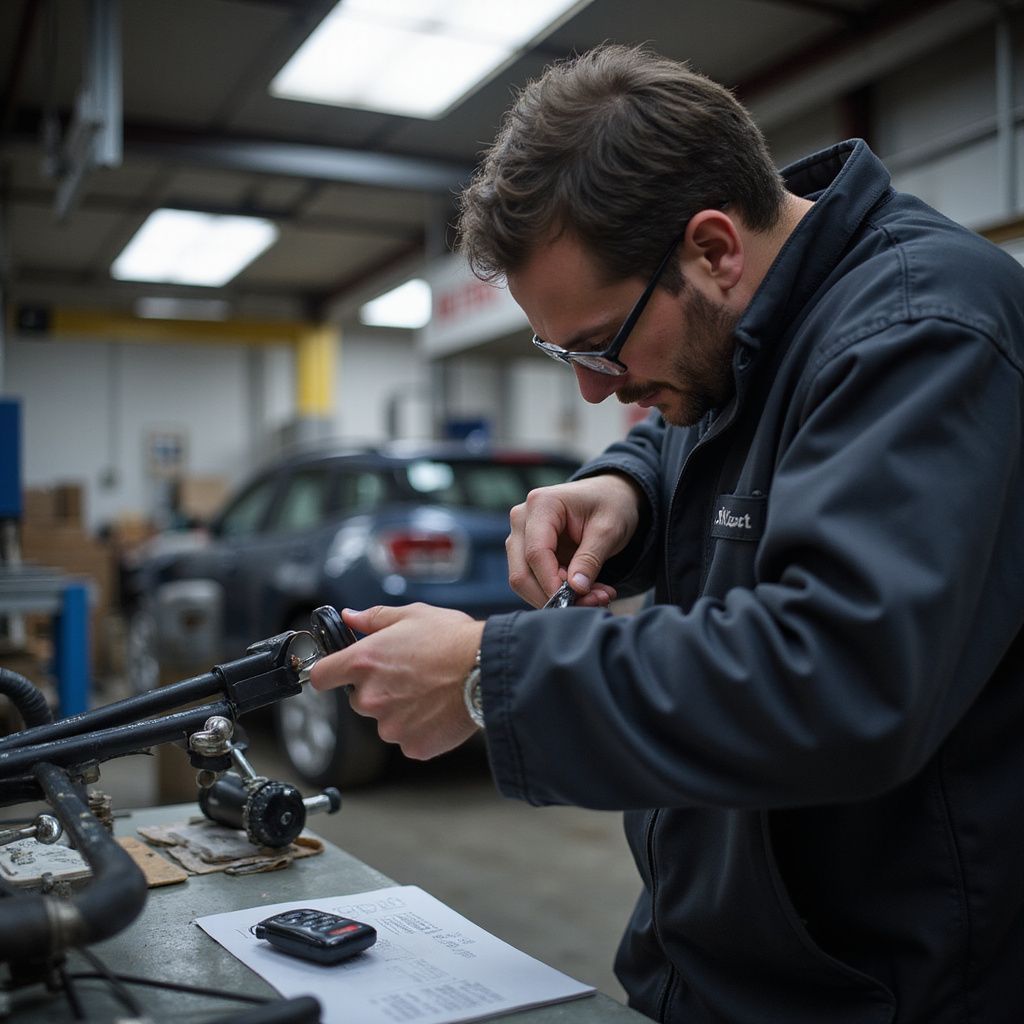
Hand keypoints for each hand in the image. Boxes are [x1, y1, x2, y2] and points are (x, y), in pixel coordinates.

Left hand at [309, 604, 484, 760]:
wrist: (488, 670)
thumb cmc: (453, 640)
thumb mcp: (412, 615)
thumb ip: (374, 618)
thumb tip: (350, 616)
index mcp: (363, 662)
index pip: (321, 677)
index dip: (330, 673)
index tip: (340, 673)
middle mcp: (370, 698)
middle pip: (358, 700)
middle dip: (377, 690)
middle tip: (409, 676)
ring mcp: (390, 726)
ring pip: (386, 721)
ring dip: (401, 711)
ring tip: (431, 692)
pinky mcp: (412, 746)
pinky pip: (409, 738)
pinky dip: (421, 728)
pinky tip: (440, 710)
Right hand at [506, 473, 642, 607]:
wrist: (609, 495)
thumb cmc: (611, 504)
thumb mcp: (609, 529)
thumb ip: (590, 559)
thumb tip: (576, 589)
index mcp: (541, 504)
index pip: (536, 553)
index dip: (553, 582)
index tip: (578, 599)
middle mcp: (522, 519)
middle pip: (521, 572)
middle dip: (553, 595)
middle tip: (593, 601)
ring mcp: (521, 536)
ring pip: (524, 580)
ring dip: (556, 597)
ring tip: (596, 596)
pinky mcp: (526, 551)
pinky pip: (533, 580)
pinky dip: (557, 592)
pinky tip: (586, 591)